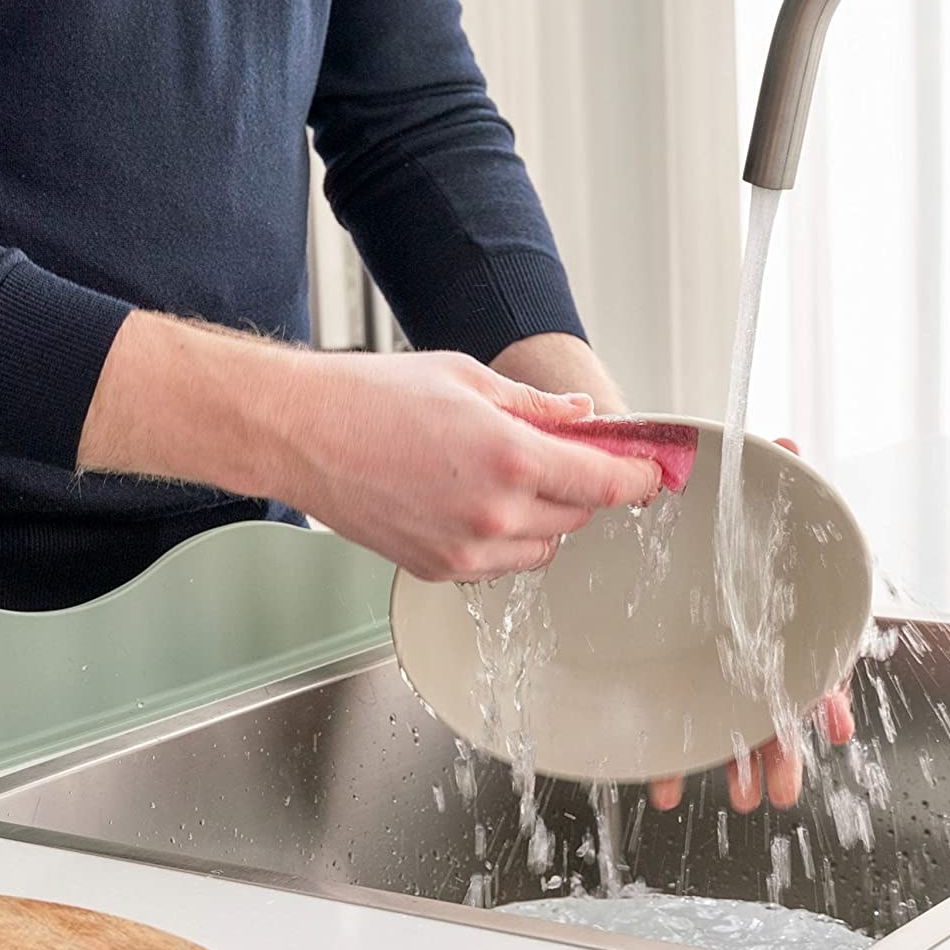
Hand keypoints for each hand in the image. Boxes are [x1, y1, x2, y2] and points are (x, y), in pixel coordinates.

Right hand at [296, 350, 663, 579]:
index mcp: (511, 457)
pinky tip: (472, 505)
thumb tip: (581, 415)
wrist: (301, 433)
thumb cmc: (372, 398)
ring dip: (544, 520)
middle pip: (578, 517)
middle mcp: (494, 514)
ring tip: (505, 479)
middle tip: (559, 456)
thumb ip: (535, 405)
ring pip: (543, 550)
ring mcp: (465, 550)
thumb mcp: (467, 379)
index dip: (638, 476)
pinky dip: (504, 543)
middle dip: (580, 487)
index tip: (649, 471)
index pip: (606, 482)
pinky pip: (498, 566)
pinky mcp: (437, 571)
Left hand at [649, 437, 855, 813]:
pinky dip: (671, 759)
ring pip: (730, 724)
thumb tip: (790, 443)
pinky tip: (664, 787)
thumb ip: (767, 470)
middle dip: (781, 751)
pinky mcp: (667, 676)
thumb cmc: (705, 502)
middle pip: (774, 704)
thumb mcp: (736, 482)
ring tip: (739, 799)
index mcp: (779, 608)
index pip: (812, 656)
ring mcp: (709, 663)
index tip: (833, 728)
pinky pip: (673, 724)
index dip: (824, 694)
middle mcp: (750, 643)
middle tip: (781, 791)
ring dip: (736, 765)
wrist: (648, 506)